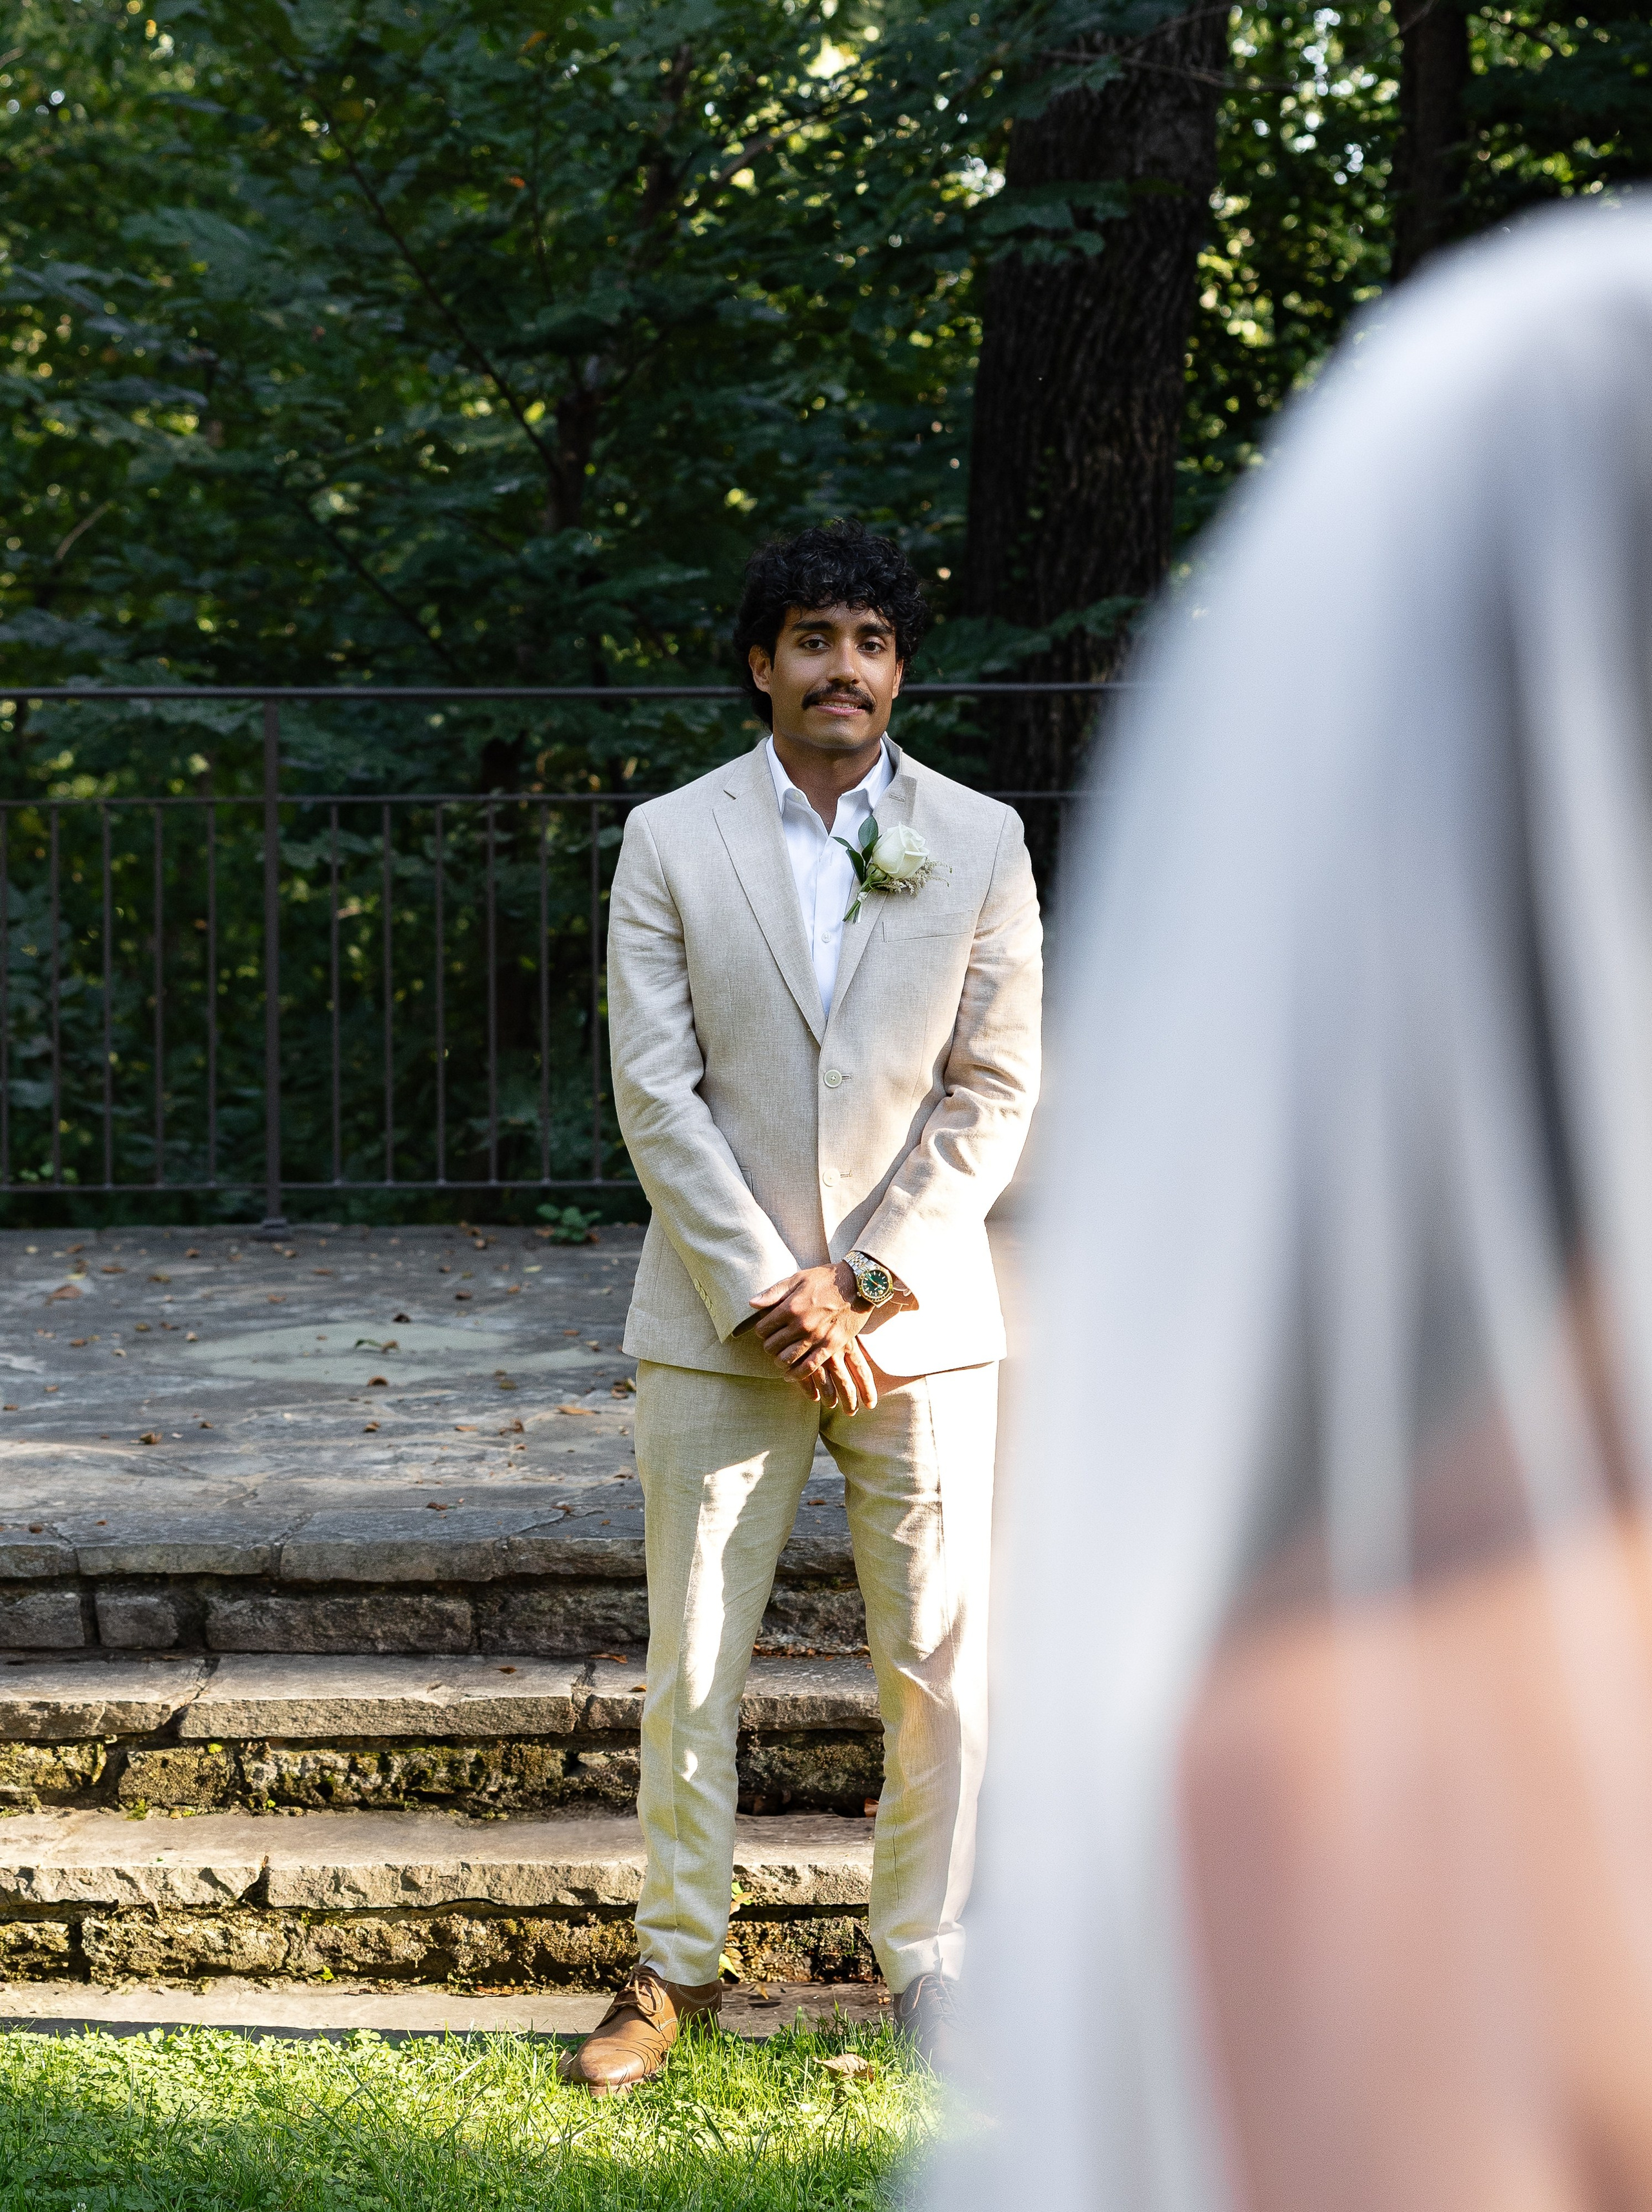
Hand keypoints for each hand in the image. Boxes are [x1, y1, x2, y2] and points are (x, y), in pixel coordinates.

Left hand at [749, 1262, 878, 1410]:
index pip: (763, 1330)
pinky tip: (790, 1375)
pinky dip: (797, 1374)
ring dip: (780, 1360)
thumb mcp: (797, 1279)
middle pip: (772, 1346)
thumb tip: (752, 1303)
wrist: (858, 1283)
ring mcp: (816, 1337)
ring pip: (787, 1359)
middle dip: (769, 1346)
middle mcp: (801, 1325)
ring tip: (781, 1356)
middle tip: (774, 1342)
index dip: (761, 1331)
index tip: (766, 1329)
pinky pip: (809, 1367)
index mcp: (790, 1307)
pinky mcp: (831, 1346)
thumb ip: (774, 1292)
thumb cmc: (826, 1279)